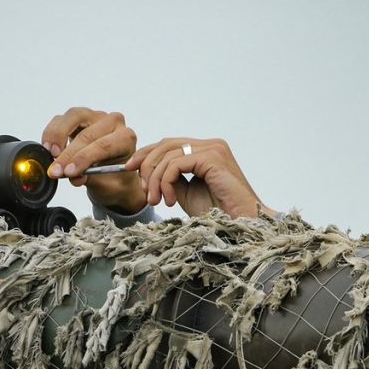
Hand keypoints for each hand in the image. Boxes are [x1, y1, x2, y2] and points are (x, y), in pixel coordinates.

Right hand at [41, 107, 145, 214]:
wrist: (113, 175)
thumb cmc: (113, 179)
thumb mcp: (106, 186)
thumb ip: (88, 179)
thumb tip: (70, 176)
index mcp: (126, 138)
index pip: (104, 145)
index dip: (83, 158)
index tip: (68, 172)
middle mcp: (113, 123)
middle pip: (87, 133)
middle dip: (68, 154)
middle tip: (55, 171)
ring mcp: (96, 117)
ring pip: (74, 116)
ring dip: (58, 135)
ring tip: (51, 154)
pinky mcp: (79, 118)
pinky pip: (61, 119)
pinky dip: (52, 132)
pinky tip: (49, 148)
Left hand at [125, 138, 275, 217]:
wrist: (239, 224)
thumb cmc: (218, 213)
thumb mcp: (186, 192)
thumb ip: (172, 178)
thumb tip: (150, 172)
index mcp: (206, 150)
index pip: (169, 144)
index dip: (146, 154)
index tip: (129, 168)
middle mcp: (211, 145)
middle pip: (165, 145)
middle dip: (146, 165)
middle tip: (141, 190)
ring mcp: (213, 149)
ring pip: (168, 155)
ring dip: (155, 180)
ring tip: (155, 201)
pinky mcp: (212, 158)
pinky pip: (176, 164)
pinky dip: (166, 182)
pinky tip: (170, 200)